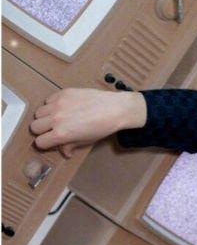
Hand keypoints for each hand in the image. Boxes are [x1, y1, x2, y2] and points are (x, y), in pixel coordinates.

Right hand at [29, 88, 146, 157]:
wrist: (114, 109)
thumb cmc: (102, 128)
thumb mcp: (85, 141)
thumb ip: (70, 146)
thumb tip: (64, 152)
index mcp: (61, 134)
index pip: (39, 142)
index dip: (45, 144)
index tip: (51, 142)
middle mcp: (56, 119)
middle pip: (34, 127)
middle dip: (42, 130)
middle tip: (52, 130)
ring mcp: (58, 104)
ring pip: (39, 112)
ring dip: (45, 117)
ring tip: (57, 118)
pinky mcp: (63, 93)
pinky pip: (48, 100)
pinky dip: (51, 105)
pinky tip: (63, 107)